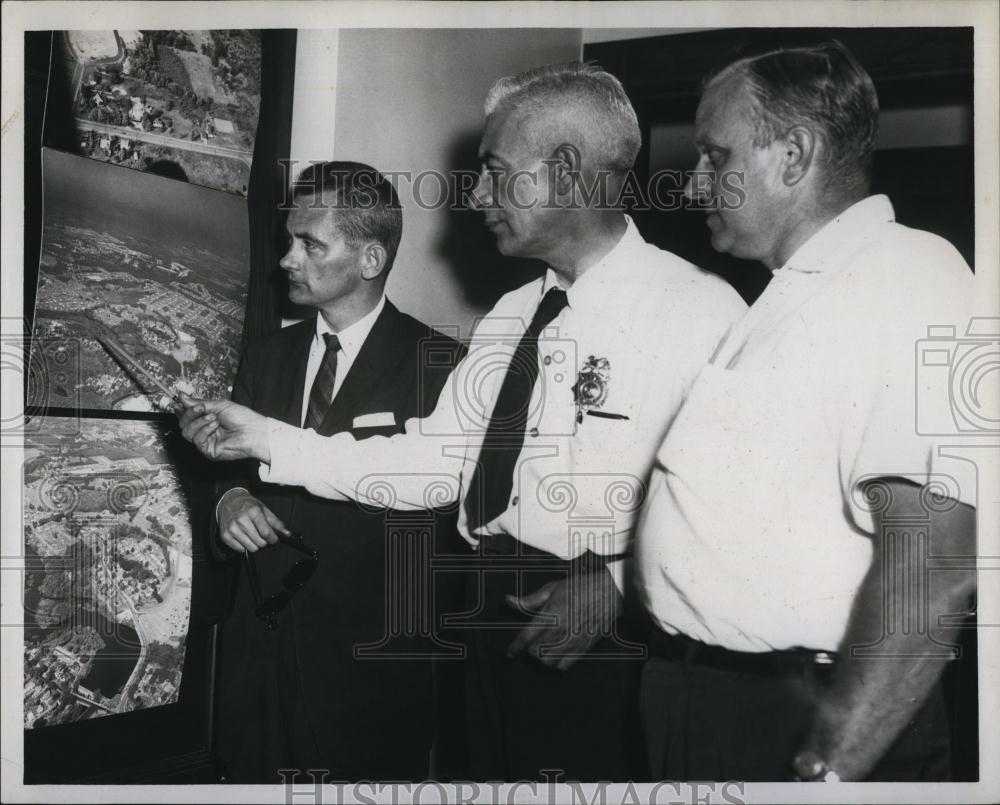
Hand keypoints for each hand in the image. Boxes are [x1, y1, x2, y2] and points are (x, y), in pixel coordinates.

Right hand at [178, 393, 269, 461]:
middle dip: (190, 414)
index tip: (182, 401)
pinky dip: (204, 430)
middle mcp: (205, 430)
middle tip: (201, 408)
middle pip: (183, 424)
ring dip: (199, 422)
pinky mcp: (208, 450)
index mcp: (207, 419)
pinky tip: (215, 426)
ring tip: (214, 418)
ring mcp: (206, 441)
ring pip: (187, 432)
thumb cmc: (243, 418)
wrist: (253, 430)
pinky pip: (196, 440)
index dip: (183, 409)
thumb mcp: (220, 405)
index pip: (187, 415)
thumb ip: (199, 403)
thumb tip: (182, 397)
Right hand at [217, 489, 288, 552]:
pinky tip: (244, 537)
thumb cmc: (248, 505)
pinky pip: (240, 550)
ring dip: (255, 544)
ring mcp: (232, 528)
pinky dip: (244, 546)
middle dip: (264, 541)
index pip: (266, 533)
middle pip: (259, 542)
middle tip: (261, 535)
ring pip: (251, 548)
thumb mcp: (264, 509)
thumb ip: (276, 522)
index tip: (274, 539)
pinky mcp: (225, 535)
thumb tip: (287, 534)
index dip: (273, 539)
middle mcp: (241, 519)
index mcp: (253, 511)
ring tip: (253, 535)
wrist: (229, 501)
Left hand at [505, 567, 622, 670]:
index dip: (514, 647)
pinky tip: (557, 652)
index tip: (509, 653)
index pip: (526, 637)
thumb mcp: (552, 588)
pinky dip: (557, 663)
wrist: (608, 593)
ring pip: (547, 662)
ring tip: (544, 647)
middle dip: (530, 649)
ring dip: (542, 657)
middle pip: (535, 653)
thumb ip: (529, 599)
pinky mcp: (583, 648)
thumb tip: (509, 600)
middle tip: (532, 642)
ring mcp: (572, 641)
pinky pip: (563, 666)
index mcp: (550, 615)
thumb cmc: (580, 588)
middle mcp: (560, 631)